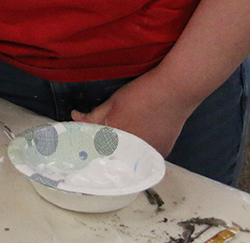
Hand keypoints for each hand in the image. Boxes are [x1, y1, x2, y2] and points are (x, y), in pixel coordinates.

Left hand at [69, 71, 195, 158]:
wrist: (174, 91)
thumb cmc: (140, 94)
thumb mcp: (112, 102)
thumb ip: (92, 116)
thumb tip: (75, 118)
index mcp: (114, 141)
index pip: (95, 151)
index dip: (88, 147)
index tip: (84, 143)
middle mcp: (131, 153)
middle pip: (112, 157)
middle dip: (105, 151)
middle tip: (104, 139)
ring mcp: (148, 155)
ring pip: (129, 158)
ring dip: (123, 151)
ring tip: (123, 137)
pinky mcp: (162, 154)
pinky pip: (145, 156)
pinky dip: (139, 149)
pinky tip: (140, 136)